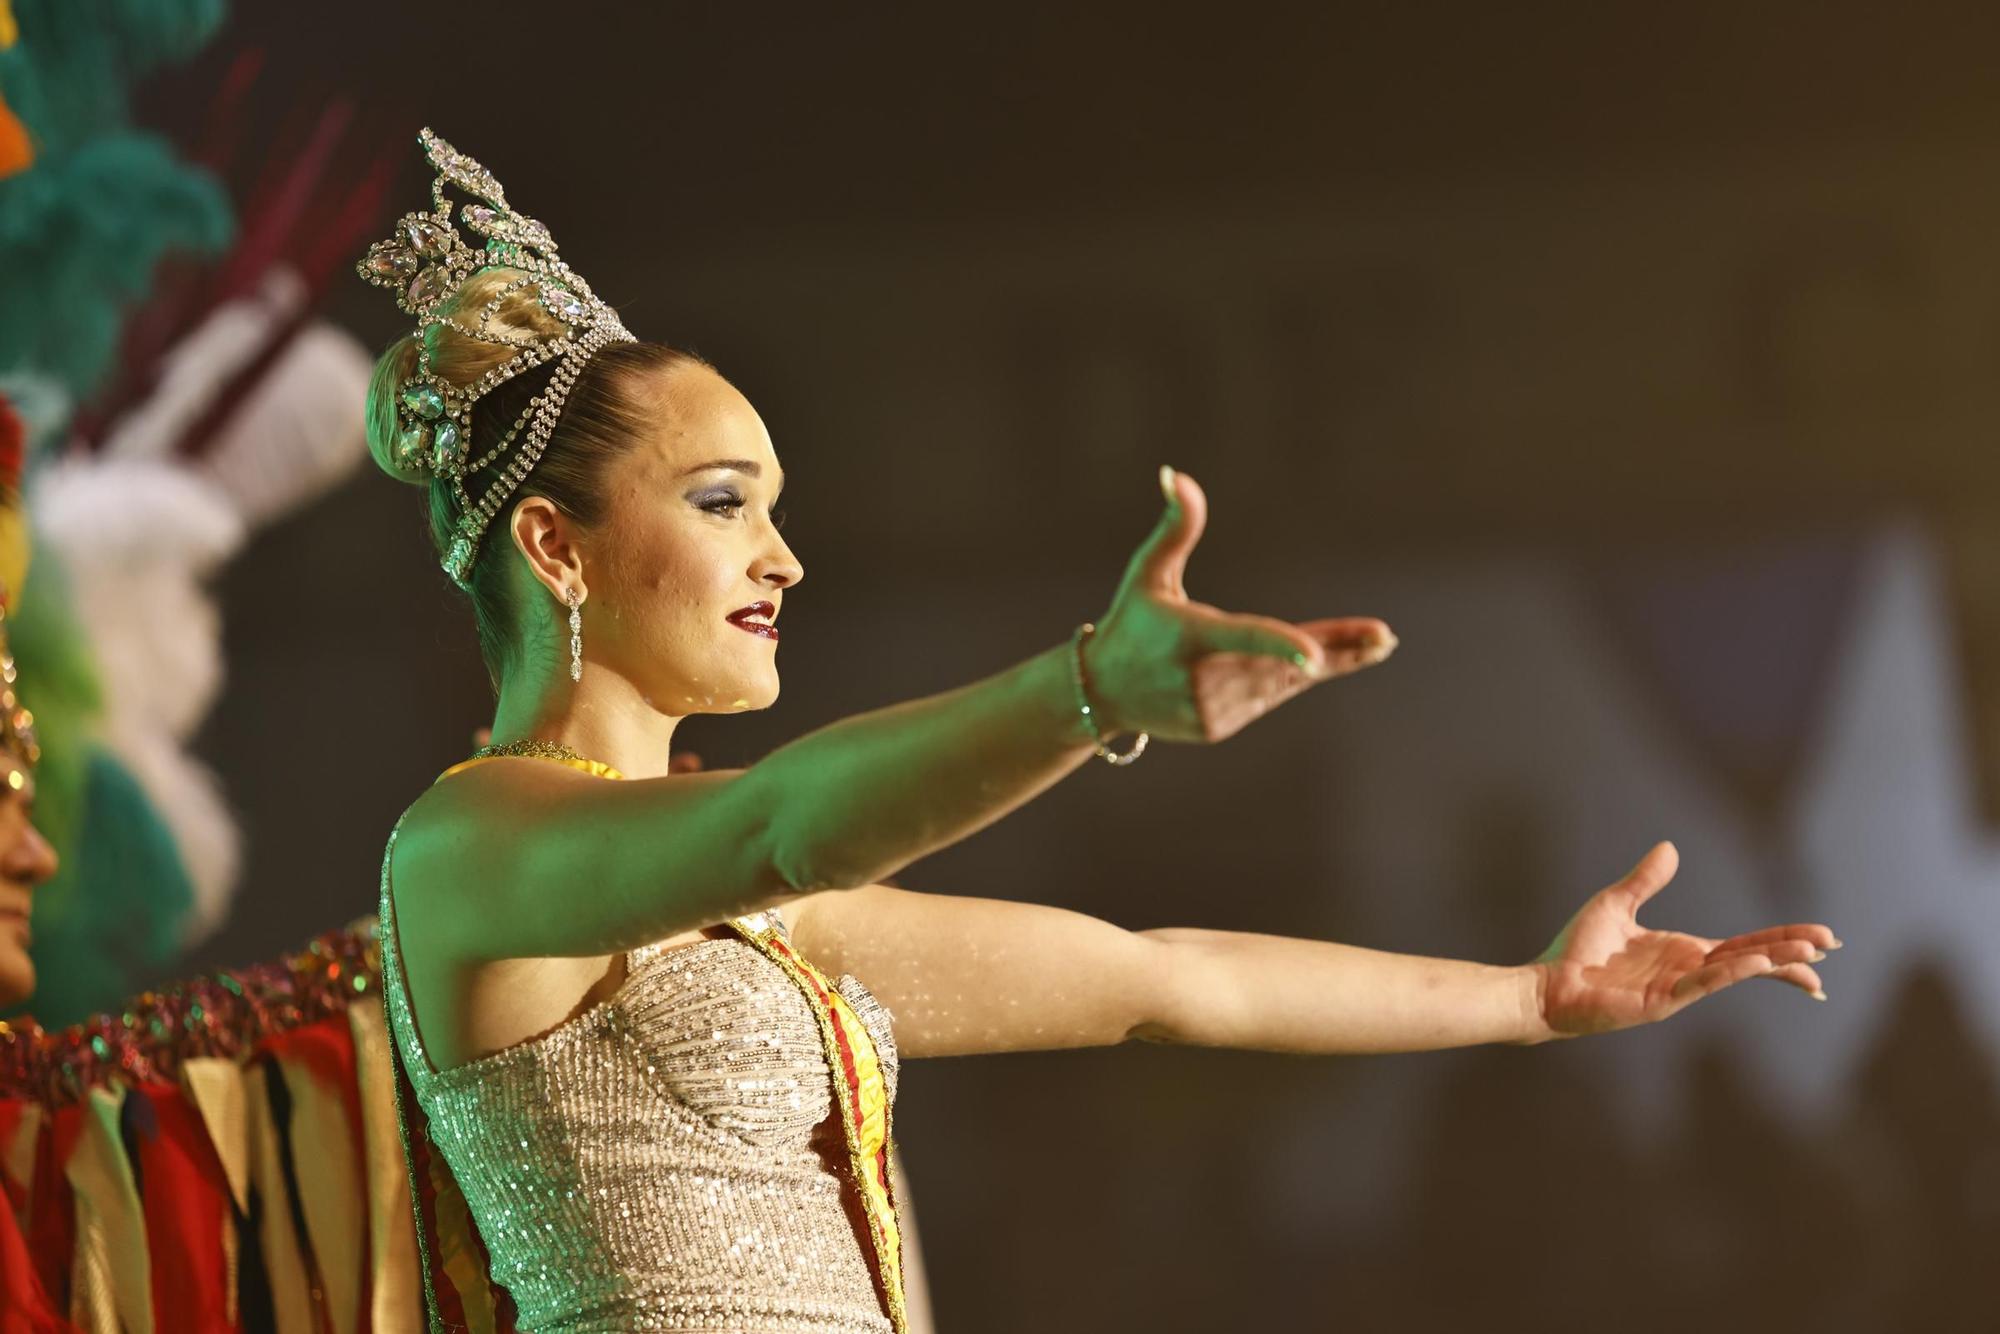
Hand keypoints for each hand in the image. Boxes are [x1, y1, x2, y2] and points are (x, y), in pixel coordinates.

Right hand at [1085, 466, 1396, 742]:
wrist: (1102, 692)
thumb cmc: (1132, 622)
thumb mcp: (1148, 572)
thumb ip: (1176, 527)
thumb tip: (1175, 473)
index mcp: (1189, 637)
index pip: (1243, 638)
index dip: (1282, 647)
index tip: (1316, 658)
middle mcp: (1201, 679)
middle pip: (1282, 662)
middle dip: (1337, 648)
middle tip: (1385, 638)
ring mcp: (1210, 709)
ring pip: (1283, 683)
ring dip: (1330, 663)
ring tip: (1375, 646)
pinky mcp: (1218, 728)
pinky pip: (1269, 698)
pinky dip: (1293, 679)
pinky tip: (1316, 665)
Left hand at [1526, 842, 1840, 1040]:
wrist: (1547, 985)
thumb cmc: (1578, 951)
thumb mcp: (1615, 904)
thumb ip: (1645, 880)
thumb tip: (1670, 848)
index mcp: (1684, 951)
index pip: (1744, 945)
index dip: (1781, 940)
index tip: (1821, 939)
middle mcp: (1688, 971)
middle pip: (1752, 959)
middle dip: (1791, 952)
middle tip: (1831, 945)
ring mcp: (1678, 989)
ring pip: (1734, 973)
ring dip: (1770, 964)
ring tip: (1807, 955)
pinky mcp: (1660, 1001)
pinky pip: (1702, 985)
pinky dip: (1729, 974)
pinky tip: (1754, 964)